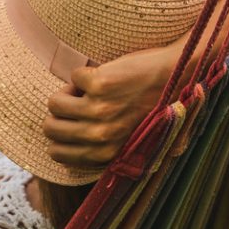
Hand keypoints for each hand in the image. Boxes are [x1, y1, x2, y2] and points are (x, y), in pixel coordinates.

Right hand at [43, 44, 181, 167]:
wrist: (178, 76)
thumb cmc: (159, 108)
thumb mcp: (137, 142)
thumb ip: (109, 153)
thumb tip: (65, 155)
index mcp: (107, 153)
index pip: (57, 154)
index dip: (60, 136)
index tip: (72, 123)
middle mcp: (101, 135)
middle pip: (50, 128)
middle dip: (59, 115)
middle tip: (77, 103)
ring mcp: (99, 109)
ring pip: (55, 103)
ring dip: (68, 92)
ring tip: (88, 89)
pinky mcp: (100, 83)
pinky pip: (73, 76)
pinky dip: (84, 73)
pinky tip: (103, 75)